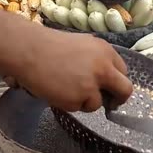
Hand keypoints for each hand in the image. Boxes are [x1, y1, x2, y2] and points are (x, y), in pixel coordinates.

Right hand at [12, 30, 132, 111]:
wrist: (28, 50)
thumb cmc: (48, 46)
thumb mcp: (81, 45)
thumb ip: (96, 60)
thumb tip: (104, 80)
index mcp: (105, 51)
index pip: (123, 72)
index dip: (116, 82)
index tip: (111, 89)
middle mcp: (104, 67)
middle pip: (125, 91)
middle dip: (118, 100)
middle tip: (111, 104)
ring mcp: (92, 85)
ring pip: (98, 103)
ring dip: (84, 101)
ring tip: (64, 88)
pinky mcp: (78, 98)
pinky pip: (78, 108)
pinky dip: (68, 103)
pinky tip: (56, 90)